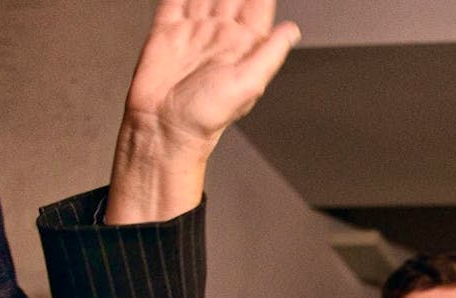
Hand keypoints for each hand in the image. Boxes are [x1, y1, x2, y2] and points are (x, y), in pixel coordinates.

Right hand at [106, 0, 300, 223]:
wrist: (163, 126)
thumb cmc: (206, 115)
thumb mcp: (249, 83)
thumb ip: (270, 53)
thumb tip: (292, 31)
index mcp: (243, 45)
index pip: (258, 5)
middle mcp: (220, 34)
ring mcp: (194, 31)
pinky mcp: (167, 32)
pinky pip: (175, 0)